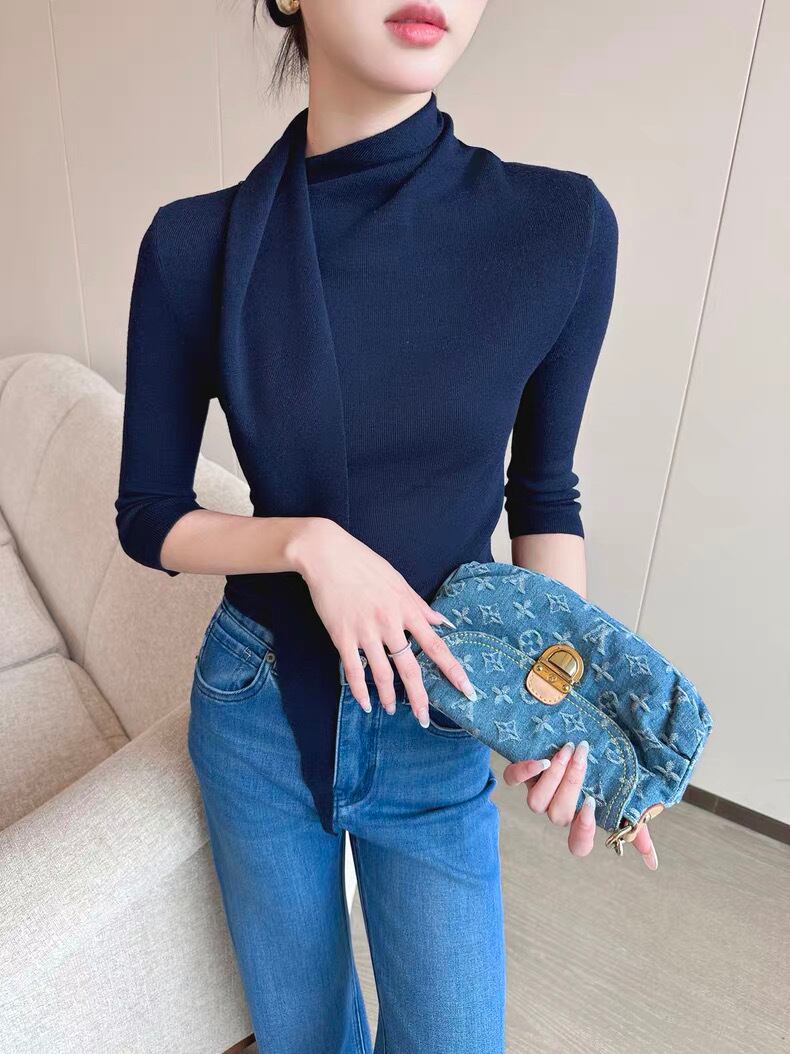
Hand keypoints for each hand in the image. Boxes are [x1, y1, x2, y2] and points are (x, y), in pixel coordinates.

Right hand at [286, 518, 476, 724]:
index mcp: (406, 609)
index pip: (435, 646)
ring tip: (391, 709)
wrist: (327, 555)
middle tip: (423, 718)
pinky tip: (366, 703)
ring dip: (388, 696)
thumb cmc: (364, 564)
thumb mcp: (398, 580)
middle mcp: (389, 624)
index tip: (466, 689)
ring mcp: (365, 632)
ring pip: (381, 674)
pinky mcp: (342, 637)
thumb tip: (441, 622)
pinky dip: (359, 690)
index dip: (452, 670)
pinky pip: (353, 670)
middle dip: (419, 697)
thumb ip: (419, 605)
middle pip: (409, 668)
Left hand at [503, 740, 658, 869]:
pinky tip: (541, 760)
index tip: (592, 805)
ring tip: (568, 750)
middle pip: (558, 815)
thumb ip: (635, 827)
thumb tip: (652, 864)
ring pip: (536, 802)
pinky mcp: (521, 775)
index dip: (583, 832)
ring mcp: (538, 792)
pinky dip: (524, 772)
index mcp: (580, 818)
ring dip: (553, 777)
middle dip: (572, 784)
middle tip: (583, 755)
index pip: (578, 844)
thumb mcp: (623, 796)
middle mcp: (558, 809)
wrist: (578, 733)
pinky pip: (513, 780)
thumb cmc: (604, 771)